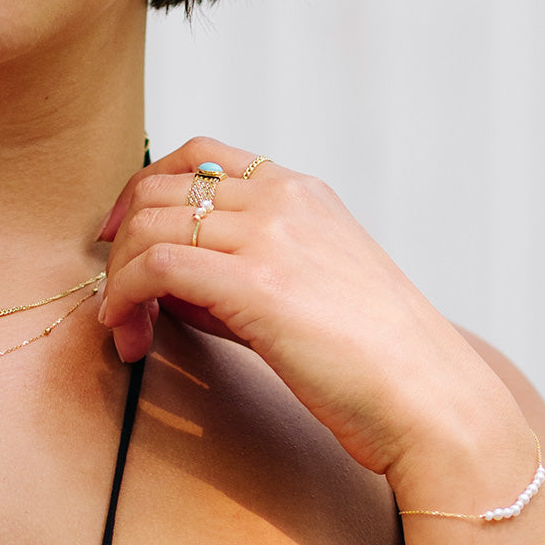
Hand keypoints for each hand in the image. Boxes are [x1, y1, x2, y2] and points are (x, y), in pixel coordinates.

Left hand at [98, 138, 521, 480]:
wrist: (426, 392)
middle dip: (122, 235)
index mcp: (301, 191)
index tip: (124, 231)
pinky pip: (157, 265)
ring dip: (119, 275)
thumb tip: (168, 275)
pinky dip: (125, 296)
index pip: (200, 152)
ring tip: (124, 325)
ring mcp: (271, 235)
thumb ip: (246, 263)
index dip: (146, 184)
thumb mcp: (314, 281)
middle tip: (117, 293)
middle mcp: (283, 199)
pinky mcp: (257, 283)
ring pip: (151, 223)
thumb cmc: (375, 352)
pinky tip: (128, 331)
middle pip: (162, 185)